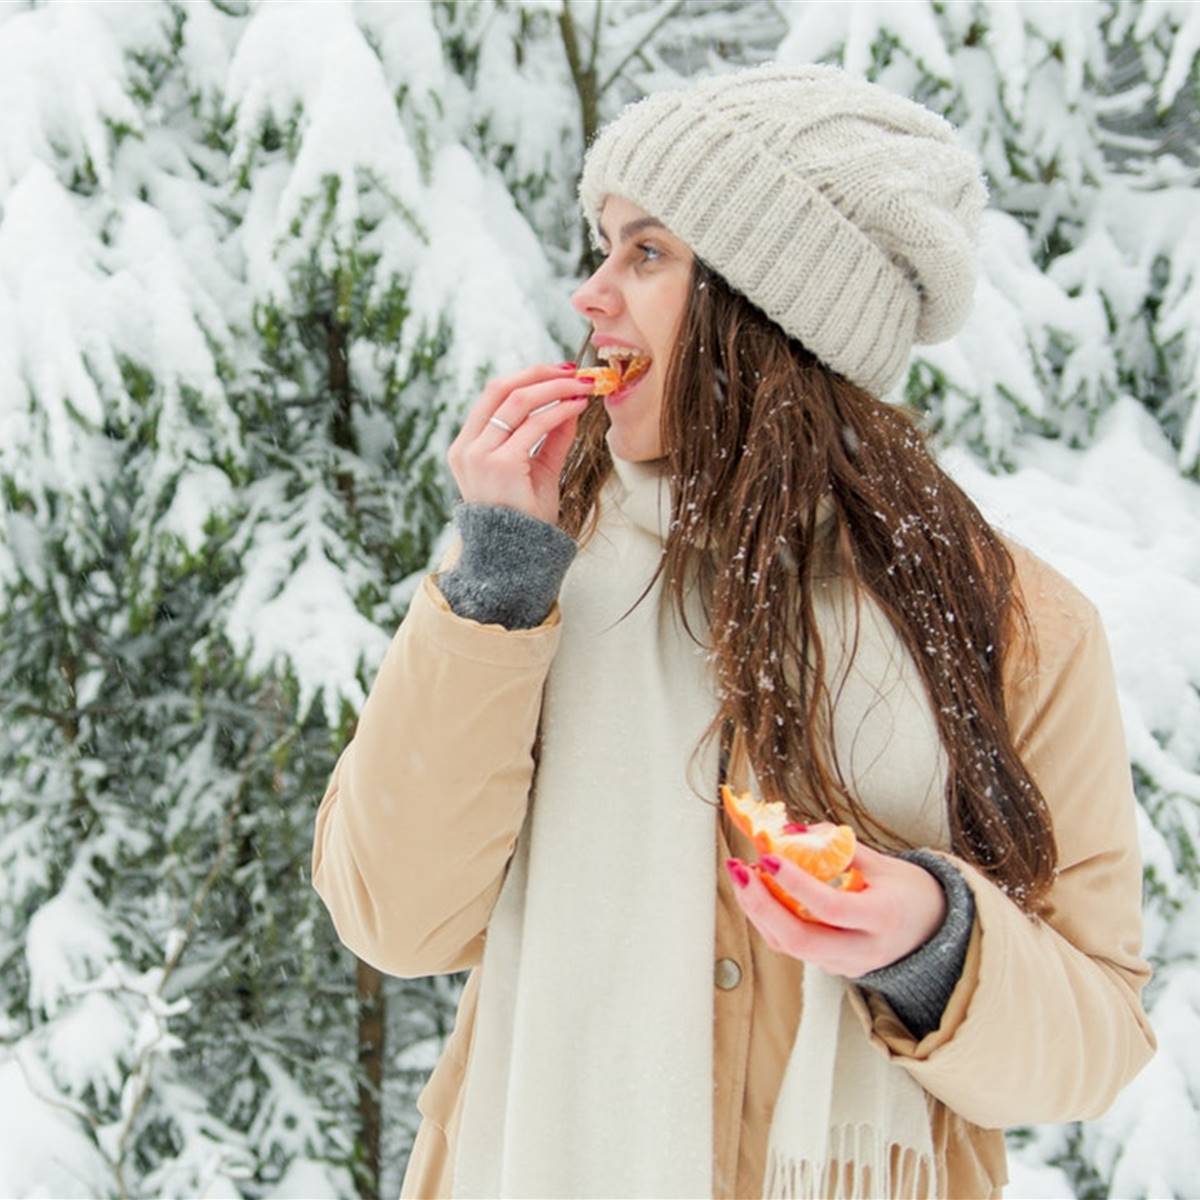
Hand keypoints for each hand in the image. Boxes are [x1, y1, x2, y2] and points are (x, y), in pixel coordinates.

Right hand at [447, 362, 594, 525]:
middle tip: (574, 372)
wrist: (518, 557)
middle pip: (501, 388)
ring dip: (555, 388)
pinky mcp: (501, 464)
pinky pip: (534, 425)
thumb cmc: (525, 517)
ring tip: (583, 386)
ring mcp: (480, 455)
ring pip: (518, 401)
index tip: (559, 372)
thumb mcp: (538, 468)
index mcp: (467, 446)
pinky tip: (578, 406)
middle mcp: (467, 447)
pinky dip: (559, 410)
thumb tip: (569, 402)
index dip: (528, 377)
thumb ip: (550, 436)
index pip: (493, 395)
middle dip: (540, 374)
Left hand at [725, 839, 946, 976]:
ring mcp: (848, 964)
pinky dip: (771, 922)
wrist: (936, 931)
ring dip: (759, 912)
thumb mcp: (885, 863)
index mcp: (884, 918)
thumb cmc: (912, 892)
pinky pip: (795, 949)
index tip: (769, 856)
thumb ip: (839, 847)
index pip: (831, 907)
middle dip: (761, 905)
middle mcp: (864, 949)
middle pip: (801, 940)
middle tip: (739, 870)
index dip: (796, 884)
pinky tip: (759, 894)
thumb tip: (791, 830)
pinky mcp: (835, 967)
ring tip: (743, 875)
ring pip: (791, 948)